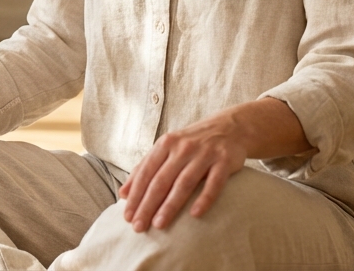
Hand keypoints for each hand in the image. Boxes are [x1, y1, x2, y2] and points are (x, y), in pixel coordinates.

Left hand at [118, 112, 247, 230]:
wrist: (230, 126)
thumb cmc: (193, 142)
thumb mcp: (167, 148)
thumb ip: (145, 168)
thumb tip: (123, 193)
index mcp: (166, 144)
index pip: (146, 172)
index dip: (135, 195)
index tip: (127, 217)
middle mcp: (183, 148)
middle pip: (161, 180)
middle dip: (148, 205)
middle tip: (139, 227)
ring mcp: (204, 154)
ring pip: (184, 183)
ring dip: (170, 205)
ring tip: (159, 224)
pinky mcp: (224, 161)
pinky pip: (214, 183)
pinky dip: (204, 199)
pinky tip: (195, 214)